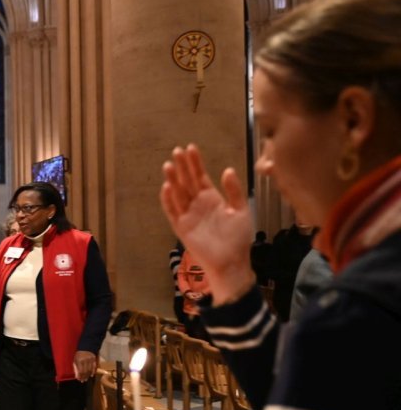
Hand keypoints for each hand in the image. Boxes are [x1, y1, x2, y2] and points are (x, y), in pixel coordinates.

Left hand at [73, 350, 97, 381]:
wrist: (86, 346)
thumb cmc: (79, 354)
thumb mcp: (75, 359)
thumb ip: (76, 366)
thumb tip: (77, 375)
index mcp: (79, 360)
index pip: (80, 371)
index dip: (79, 376)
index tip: (79, 379)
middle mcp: (85, 361)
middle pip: (85, 371)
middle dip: (83, 377)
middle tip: (83, 381)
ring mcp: (90, 360)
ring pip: (89, 370)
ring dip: (87, 375)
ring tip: (86, 379)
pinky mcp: (94, 360)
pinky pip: (94, 367)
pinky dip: (93, 372)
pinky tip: (91, 375)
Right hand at [160, 145, 256, 304]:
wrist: (231, 262)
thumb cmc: (238, 239)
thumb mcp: (241, 211)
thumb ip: (234, 191)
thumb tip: (227, 170)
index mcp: (212, 199)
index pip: (200, 176)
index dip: (195, 163)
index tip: (190, 148)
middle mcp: (198, 204)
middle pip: (187, 181)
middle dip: (182, 166)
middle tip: (176, 150)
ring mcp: (188, 215)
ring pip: (178, 193)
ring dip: (173, 179)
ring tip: (169, 165)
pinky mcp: (182, 227)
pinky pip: (172, 211)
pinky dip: (168, 200)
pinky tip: (167, 187)